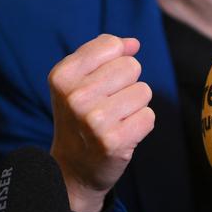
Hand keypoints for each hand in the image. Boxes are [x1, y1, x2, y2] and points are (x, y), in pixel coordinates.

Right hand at [48, 34, 154, 211]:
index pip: (112, 46)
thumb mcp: (79, 79)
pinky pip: (149, 116)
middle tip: (107, 104)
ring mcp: (94, 120)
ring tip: (114, 119)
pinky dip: (140, 124)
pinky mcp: (114, 141)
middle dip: (126, 83)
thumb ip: (104, 52)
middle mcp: (75, 97)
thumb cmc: (80, 115)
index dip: (115, 61)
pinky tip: (122, 134)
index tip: (100, 81)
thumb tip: (133, 43)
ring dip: (134, 105)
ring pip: (143, 91)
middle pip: (131, 66)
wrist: (73, 167)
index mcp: (62, 75)